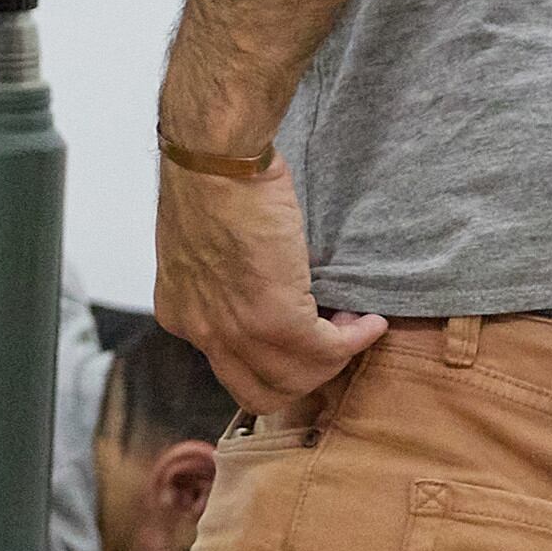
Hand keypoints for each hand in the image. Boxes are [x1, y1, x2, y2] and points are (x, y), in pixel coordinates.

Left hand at [153, 151, 386, 413]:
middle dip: (306, 375)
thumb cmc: (212, 182)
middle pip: (262, 391)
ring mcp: (236, 331)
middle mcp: (201, 332)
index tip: (306, 336)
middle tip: (333, 341)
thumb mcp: (205, 249)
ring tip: (355, 325)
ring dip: (334, 359)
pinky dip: (355, 341)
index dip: (277, 359)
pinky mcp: (274, 318)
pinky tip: (369, 322)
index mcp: (182, 314)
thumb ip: (226, 284)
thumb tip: (269, 293)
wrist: (216, 159)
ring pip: (297, 380)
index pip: (232, 369)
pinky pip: (326, 350)